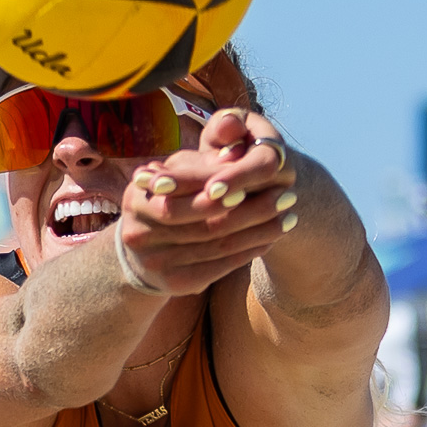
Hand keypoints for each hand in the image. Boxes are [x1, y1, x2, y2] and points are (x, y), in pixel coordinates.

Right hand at [117, 108, 297, 295]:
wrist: (142, 253)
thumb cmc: (169, 198)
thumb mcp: (180, 171)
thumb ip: (207, 159)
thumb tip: (236, 143)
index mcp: (136, 196)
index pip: (191, 187)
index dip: (231, 179)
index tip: (270, 171)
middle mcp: (139, 232)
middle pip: (207, 219)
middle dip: (253, 207)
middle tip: (289, 196)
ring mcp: (155, 261)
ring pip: (219, 245)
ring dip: (260, 231)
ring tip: (290, 218)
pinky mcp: (175, 284)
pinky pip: (221, 267)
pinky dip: (249, 252)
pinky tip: (271, 240)